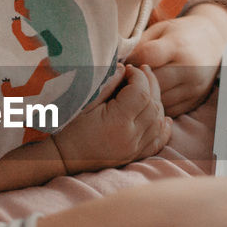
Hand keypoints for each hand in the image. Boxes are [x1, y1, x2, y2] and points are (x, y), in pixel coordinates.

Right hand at [53, 64, 170, 173]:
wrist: (61, 157)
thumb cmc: (67, 127)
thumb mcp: (84, 102)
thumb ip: (107, 85)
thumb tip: (124, 69)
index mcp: (117, 122)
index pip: (140, 94)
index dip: (139, 77)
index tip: (129, 69)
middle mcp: (130, 137)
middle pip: (153, 106)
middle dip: (150, 85)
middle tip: (142, 72)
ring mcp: (133, 149)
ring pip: (158, 122)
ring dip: (157, 103)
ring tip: (149, 89)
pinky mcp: (133, 156)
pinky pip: (157, 143)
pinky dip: (163, 130)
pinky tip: (165, 119)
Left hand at [125, 5, 226, 115]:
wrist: (213, 43)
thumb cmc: (179, 35)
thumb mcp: (160, 30)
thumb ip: (140, 44)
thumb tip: (117, 62)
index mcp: (178, 46)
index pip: (146, 57)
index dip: (130, 63)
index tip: (123, 65)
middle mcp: (189, 69)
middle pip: (151, 84)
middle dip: (134, 84)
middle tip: (122, 83)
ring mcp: (193, 88)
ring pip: (158, 101)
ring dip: (143, 99)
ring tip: (132, 92)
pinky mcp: (194, 101)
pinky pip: (167, 111)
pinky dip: (155, 108)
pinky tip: (148, 100)